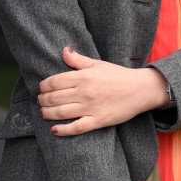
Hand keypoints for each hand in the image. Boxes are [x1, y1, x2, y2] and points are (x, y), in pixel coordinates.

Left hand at [37, 46, 168, 136]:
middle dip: (42, 100)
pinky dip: (63, 130)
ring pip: (60, 112)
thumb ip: (78, 59)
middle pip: (54, 98)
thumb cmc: (119, 75)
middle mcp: (84, 92)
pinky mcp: (97, 121)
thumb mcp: (98, 64)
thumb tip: (64, 50)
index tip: (41, 88)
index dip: (43, 86)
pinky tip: (54, 130)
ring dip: (47, 113)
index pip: (54, 82)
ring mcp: (90, 108)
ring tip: (43, 113)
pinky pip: (76, 128)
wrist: (140, 89)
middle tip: (40, 101)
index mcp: (83, 77)